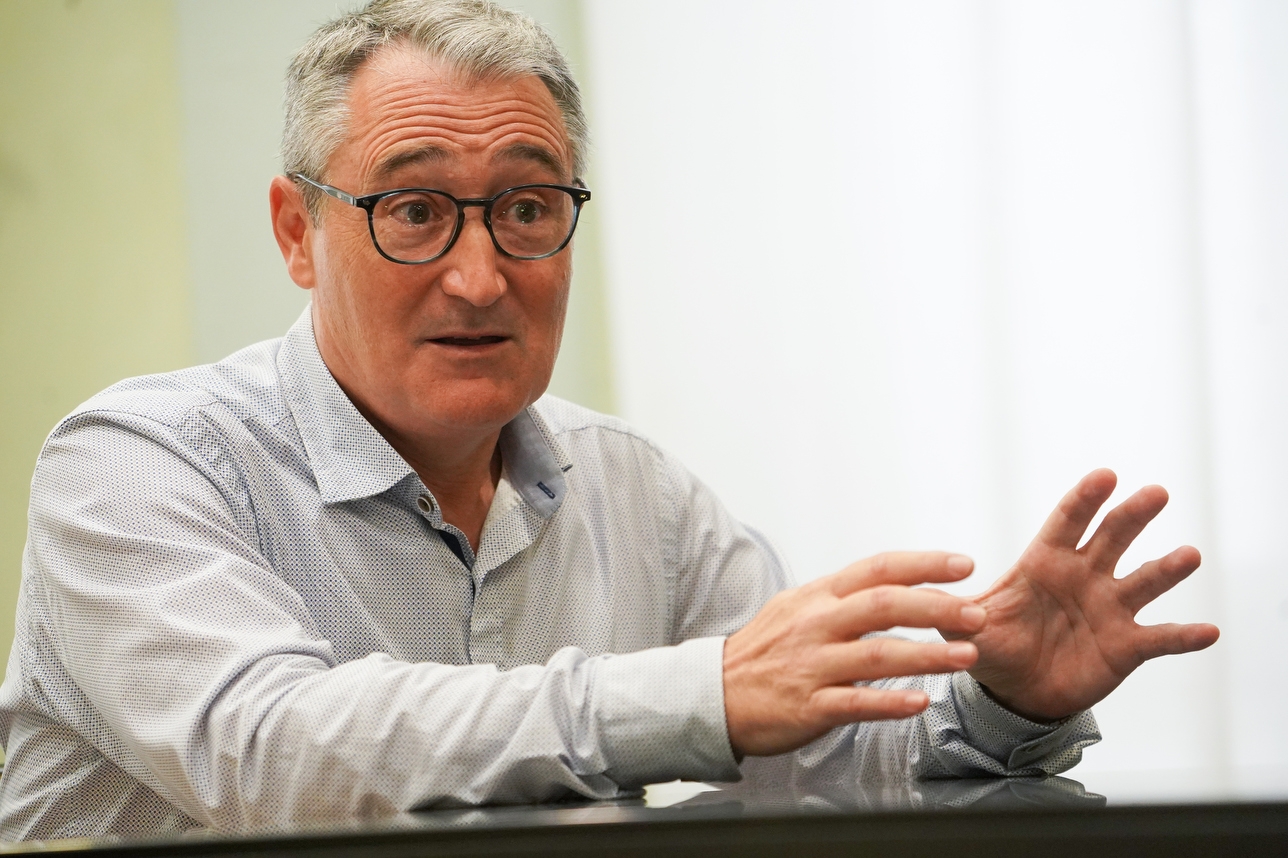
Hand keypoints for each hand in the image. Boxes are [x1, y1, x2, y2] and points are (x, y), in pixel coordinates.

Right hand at [723, 552, 988, 756]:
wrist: (712, 693)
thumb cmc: (763, 652)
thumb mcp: (797, 607)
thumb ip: (843, 596)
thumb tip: (893, 581)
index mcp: (819, 596)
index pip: (878, 569)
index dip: (924, 564)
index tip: (963, 564)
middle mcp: (818, 625)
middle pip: (884, 606)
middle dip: (937, 608)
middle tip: (978, 615)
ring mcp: (813, 665)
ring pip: (879, 655)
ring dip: (928, 655)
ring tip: (967, 657)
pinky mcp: (809, 705)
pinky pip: (856, 703)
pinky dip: (890, 702)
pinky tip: (920, 702)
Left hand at [959, 469, 1219, 721]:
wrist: (1017, 691)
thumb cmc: (994, 645)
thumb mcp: (970, 629)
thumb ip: (958, 614)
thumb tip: (941, 604)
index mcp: (1045, 562)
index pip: (1066, 522)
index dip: (1084, 499)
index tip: (1105, 475)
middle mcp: (1084, 576)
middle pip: (1112, 537)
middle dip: (1132, 514)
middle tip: (1155, 493)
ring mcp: (1110, 608)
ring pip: (1144, 580)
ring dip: (1167, 568)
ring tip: (1189, 554)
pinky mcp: (1127, 645)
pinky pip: (1161, 637)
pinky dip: (1184, 636)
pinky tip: (1209, 631)